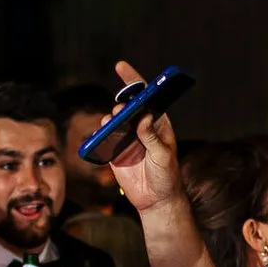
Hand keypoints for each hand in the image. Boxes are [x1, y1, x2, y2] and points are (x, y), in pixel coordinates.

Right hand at [105, 60, 182, 215]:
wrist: (156, 200)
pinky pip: (103, 138)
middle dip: (122, 104)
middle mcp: (140, 127)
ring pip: (113, 120)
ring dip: (111, 119)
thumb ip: (152, 137)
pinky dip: (101, 134)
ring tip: (114, 123)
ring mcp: (126, 138)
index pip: (145, 96)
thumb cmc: (166, 176)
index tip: (121, 66)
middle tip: (121, 110)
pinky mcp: (114, 151)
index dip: (133, 80)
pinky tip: (103, 135)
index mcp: (157, 122)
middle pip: (126, 106)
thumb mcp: (163, 156)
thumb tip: (143, 118)